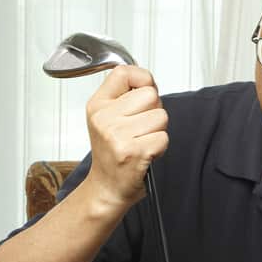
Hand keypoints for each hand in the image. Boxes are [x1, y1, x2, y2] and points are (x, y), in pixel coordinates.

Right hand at [83, 65, 168, 209]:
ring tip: (142, 141)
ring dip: (158, 131)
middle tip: (141, 128)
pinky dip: (160, 148)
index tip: (143, 92)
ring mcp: (117, 135)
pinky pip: (163, 138)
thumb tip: (148, 80)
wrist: (107, 188)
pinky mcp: (133, 152)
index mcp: (97, 105)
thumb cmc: (113, 153)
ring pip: (161, 117)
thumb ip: (126, 96)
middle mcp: (104, 118)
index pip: (124, 72)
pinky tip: (145, 154)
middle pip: (151, 95)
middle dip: (154, 111)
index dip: (143, 79)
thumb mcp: (108, 118)